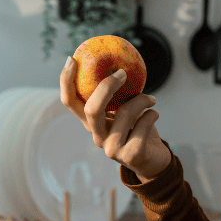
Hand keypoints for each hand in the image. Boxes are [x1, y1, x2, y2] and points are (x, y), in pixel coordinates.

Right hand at [60, 56, 170, 181]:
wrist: (154, 160)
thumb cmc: (138, 129)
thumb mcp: (124, 110)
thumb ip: (118, 94)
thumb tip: (117, 62)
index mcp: (91, 123)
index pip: (70, 102)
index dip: (66, 81)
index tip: (72, 59)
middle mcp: (97, 136)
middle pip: (91, 109)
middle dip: (106, 87)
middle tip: (123, 73)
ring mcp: (112, 149)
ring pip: (124, 114)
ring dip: (142, 100)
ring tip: (151, 99)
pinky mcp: (131, 155)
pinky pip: (142, 126)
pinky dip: (151, 115)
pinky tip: (154, 114)